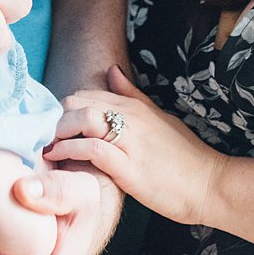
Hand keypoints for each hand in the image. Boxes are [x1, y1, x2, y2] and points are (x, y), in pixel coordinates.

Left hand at [44, 66, 227, 225]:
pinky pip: (92, 150)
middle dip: (55, 118)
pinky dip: (70, 151)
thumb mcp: (158, 117)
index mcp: (135, 106)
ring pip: (82, 120)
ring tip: (46, 146)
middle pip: (78, 102)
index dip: (64, 109)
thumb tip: (111, 70)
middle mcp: (131, 117)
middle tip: (44, 137)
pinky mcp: (129, 167)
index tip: (52, 126)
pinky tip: (59, 157)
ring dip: (58, 131)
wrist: (209, 184)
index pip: (86, 94)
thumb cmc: (184, 156)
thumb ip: (131, 95)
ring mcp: (130, 140)